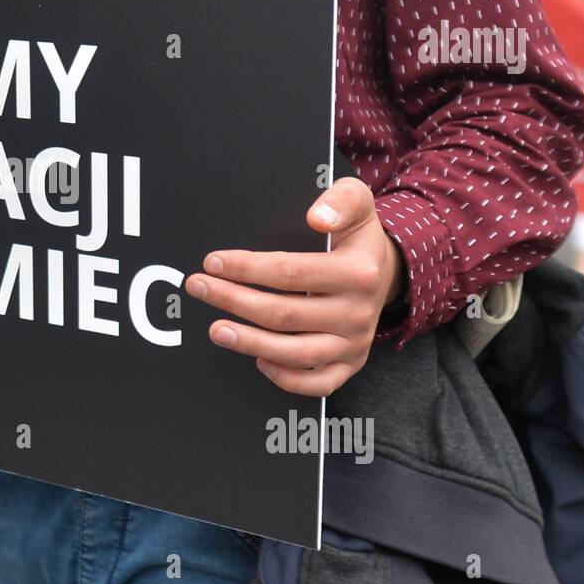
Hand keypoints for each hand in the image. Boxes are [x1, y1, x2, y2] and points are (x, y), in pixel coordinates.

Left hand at [185, 177, 405, 396]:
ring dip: (250, 343)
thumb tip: (317, 217)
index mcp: (358, 273)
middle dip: (233, 300)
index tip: (213, 262)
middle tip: (199, 288)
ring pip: (297, 354)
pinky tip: (259, 360)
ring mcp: (354, 343)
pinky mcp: (350, 363)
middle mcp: (358, 312)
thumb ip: (341, 200)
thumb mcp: (357, 204)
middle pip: (284, 314)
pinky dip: (286, 378)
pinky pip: (318, 383)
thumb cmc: (357, 239)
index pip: (291, 272)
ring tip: (216, 329)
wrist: (384, 273)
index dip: (247, 268)